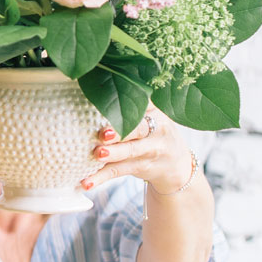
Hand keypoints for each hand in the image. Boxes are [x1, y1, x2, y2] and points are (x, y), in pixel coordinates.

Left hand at [81, 108, 196, 195]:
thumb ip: (132, 100)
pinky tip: (85, 182)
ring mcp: (150, 152)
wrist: (176, 164)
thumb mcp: (151, 113)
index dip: (128, 105)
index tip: (111, 102)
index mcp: (156, 112)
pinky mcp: (140, 168)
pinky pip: (118, 172)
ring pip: (129, 153)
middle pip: (138, 130)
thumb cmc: (153, 132)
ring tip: (96, 155)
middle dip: (121, 132)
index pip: (143, 105)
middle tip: (103, 134)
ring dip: (112, 155)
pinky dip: (101, 178)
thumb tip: (97, 79)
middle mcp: (156, 131)